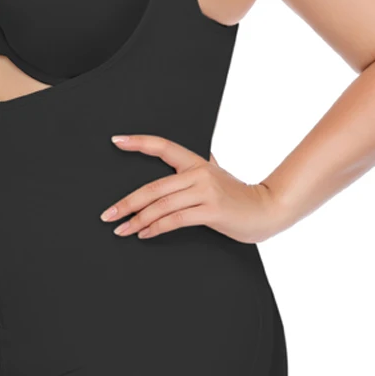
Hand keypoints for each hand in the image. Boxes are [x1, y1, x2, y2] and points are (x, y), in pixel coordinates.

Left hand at [99, 135, 285, 243]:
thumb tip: (178, 160)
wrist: (267, 210)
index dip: (139, 142)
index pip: (163, 146)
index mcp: (196, 162)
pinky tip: (144, 234)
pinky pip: (175, 220)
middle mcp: (199, 173)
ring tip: (121, 229)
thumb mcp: (216, 175)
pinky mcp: (211, 210)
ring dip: (137, 220)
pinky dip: (156, 228)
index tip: (116, 141)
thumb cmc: (238, 197)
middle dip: (126, 202)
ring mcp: (205, 191)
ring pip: (161, 205)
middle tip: (107, 214)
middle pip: (153, 187)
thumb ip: (198, 168)